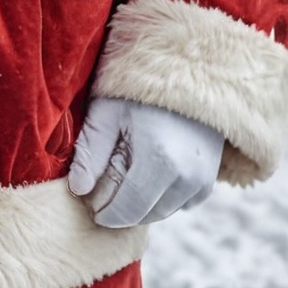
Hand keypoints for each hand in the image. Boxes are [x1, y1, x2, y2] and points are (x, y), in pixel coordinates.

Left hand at [67, 96, 222, 228]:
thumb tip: (78, 189)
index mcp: (159, 160)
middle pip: (142, 215)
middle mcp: (186, 177)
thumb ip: (90, 153)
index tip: (86, 200)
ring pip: (161, 212)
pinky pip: (180, 205)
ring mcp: (202, 180)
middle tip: (100, 187)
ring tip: (123, 175)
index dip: (101, 211)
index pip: (124, 211)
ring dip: (139, 205)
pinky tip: (148, 175)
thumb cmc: (139, 88)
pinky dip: (162, 198)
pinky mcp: (209, 180)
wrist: (188, 72)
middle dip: (118, 209)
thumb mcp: (107, 111)